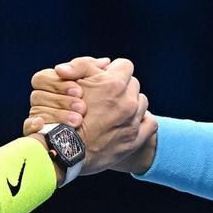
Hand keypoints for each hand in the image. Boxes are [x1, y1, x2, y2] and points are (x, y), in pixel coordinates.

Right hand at [23, 57, 156, 174]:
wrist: (62, 150)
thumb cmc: (62, 113)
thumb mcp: (68, 81)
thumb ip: (85, 65)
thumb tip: (106, 62)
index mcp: (113, 84)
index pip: (124, 65)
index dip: (113, 71)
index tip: (104, 79)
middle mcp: (127, 101)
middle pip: (133, 84)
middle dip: (121, 88)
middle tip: (105, 98)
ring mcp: (132, 121)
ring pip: (141, 102)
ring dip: (131, 104)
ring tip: (114, 112)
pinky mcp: (135, 140)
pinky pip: (150, 123)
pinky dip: (142, 121)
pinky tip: (129, 122)